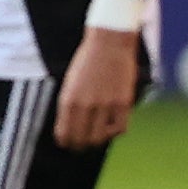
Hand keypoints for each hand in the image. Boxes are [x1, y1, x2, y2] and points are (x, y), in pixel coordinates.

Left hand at [52, 27, 140, 149]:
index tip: (68, 144)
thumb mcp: (70, 83)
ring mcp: (106, 104)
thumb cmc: (87, 62)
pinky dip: (115, 132)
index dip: (66, 142)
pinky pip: (120, 128)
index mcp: (68, 100)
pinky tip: (112, 128)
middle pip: (81, 139)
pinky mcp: (123, 102)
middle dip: (80, 145)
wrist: (109, 43)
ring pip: (100, 137)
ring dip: (97, 140)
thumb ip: (69, 105)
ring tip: (97, 137)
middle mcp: (85, 105)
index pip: (64, 133)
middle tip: (82, 145)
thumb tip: (70, 127)